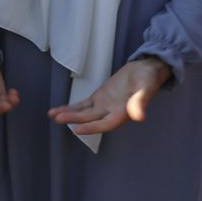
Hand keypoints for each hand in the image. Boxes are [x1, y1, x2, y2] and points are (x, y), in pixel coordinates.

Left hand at [48, 56, 170, 135]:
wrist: (146, 70)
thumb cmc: (148, 78)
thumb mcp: (146, 86)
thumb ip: (141, 101)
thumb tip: (139, 117)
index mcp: (124, 112)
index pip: (106, 123)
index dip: (92, 127)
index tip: (77, 130)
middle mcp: (112, 112)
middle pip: (91, 119)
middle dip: (74, 119)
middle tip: (58, 119)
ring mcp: (105, 106)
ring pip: (85, 113)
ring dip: (70, 114)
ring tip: (53, 115)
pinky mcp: (99, 98)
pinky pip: (84, 105)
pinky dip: (72, 107)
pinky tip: (59, 110)